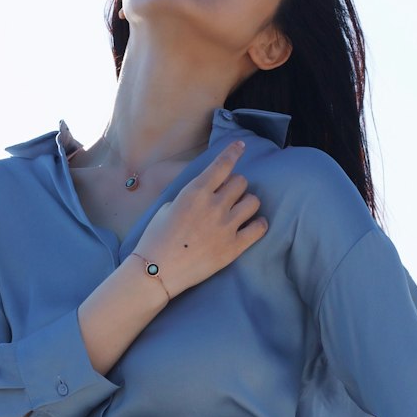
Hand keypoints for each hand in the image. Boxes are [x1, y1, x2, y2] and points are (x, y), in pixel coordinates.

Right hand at [132, 140, 266, 297]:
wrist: (157, 270)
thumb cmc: (157, 238)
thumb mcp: (169, 206)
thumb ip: (192, 195)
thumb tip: (208, 191)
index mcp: (196, 192)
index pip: (222, 165)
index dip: (234, 152)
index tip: (241, 146)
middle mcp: (214, 206)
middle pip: (241, 182)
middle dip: (235, 186)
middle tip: (228, 196)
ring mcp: (226, 227)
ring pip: (253, 201)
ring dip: (247, 203)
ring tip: (239, 211)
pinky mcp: (234, 247)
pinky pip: (259, 227)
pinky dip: (258, 223)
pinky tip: (252, 224)